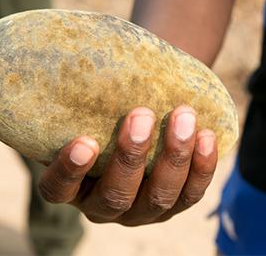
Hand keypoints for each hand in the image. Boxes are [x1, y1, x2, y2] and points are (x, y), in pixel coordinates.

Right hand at [38, 105, 217, 225]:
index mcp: (73, 187)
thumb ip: (77, 99)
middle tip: (142, 115)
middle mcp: (105, 205)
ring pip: (158, 198)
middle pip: (115, 196)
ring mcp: (141, 210)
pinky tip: (207, 136)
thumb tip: (73, 56)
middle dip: (130, 156)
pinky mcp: (174, 205)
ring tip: (184, 116)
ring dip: (173, 157)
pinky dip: (201, 166)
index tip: (85, 141)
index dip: (70, 171)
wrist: (138, 122)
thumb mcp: (83, 110)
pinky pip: (190, 194)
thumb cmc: (102, 115)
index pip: (59, 189)